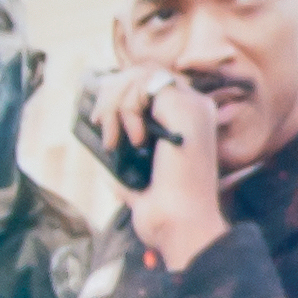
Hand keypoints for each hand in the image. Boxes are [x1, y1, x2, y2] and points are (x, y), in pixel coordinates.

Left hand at [85, 70, 228, 271]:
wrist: (179, 224)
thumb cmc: (165, 208)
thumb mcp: (138, 175)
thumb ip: (126, 157)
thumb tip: (102, 136)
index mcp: (190, 122)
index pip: (150, 85)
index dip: (120, 94)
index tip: (101, 119)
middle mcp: (197, 110)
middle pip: (143, 73)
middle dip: (112, 94)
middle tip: (100, 123)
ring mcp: (193, 107)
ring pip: (140, 75)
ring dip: (114, 101)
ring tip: (110, 134)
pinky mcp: (184, 110)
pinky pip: (142, 84)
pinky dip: (124, 107)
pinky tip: (128, 138)